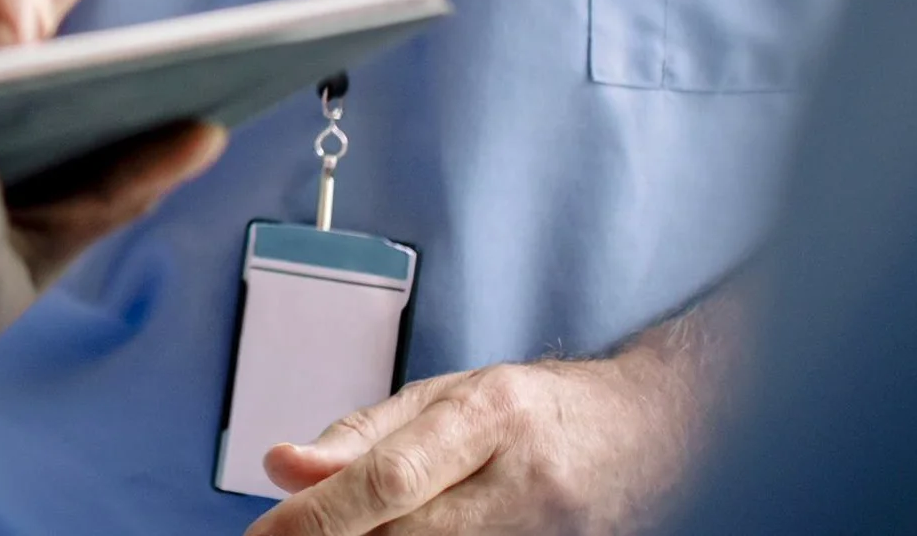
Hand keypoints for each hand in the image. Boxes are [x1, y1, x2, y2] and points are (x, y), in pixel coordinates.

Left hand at [247, 320, 724, 535]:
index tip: (265, 533)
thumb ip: (361, 434)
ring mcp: (551, 535)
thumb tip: (282, 467)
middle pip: (411, 534)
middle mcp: (527, 483)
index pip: (392, 478)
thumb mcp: (443, 395)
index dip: (321, 514)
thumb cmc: (533, 407)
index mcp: (491, 415)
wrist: (651, 431)